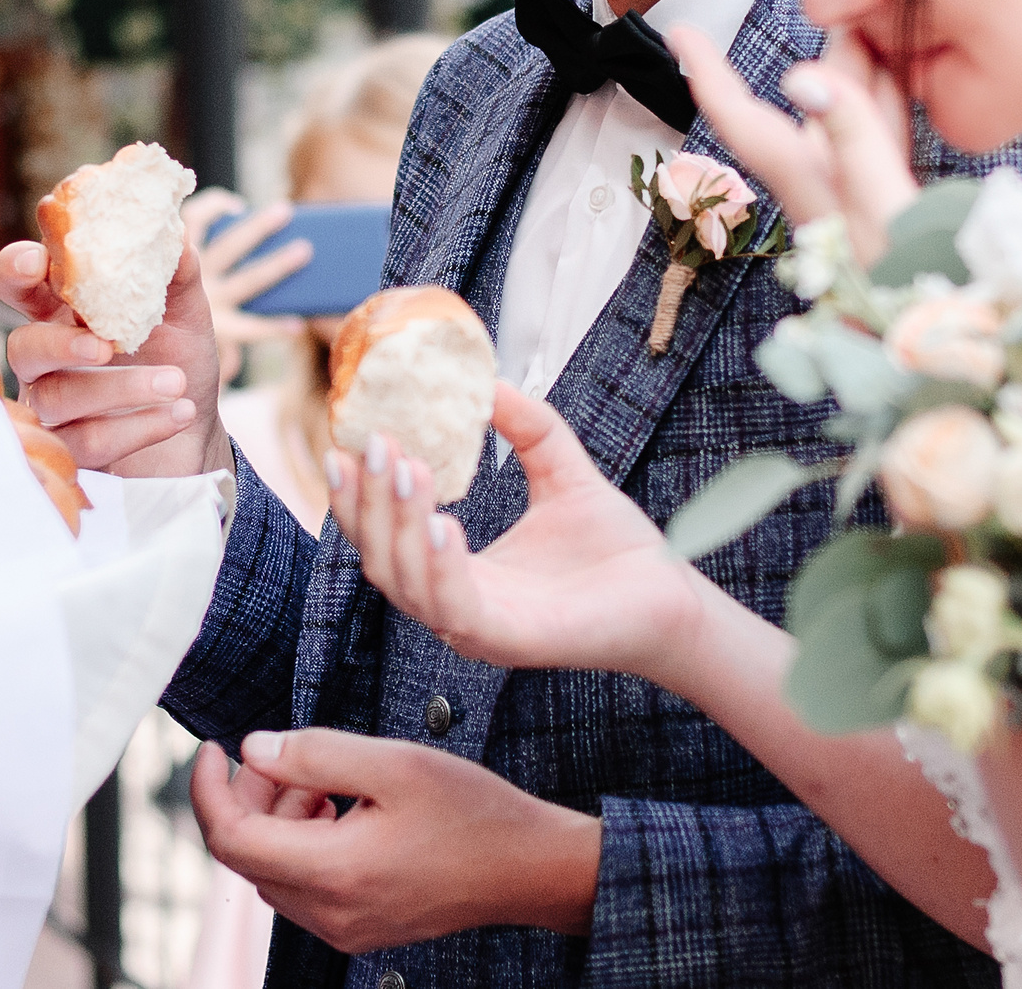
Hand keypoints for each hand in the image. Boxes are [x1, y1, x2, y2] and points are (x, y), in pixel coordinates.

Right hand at [0, 236, 226, 476]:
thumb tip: (178, 234)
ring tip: (177, 383)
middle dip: (61, 344)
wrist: (197, 435)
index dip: (17, 269)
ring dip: (122, 389)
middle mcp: (47, 361)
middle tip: (106, 345)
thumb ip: (177, 276)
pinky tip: (180, 414)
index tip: (37, 259)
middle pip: (23, 347)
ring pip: (58, 399)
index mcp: (64, 313)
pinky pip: (86, 442)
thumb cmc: (178, 363)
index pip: (21, 284)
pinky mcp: (70, 454)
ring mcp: (52, 410)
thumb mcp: (185, 317)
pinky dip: (139, 427)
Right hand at [183, 190, 310, 384]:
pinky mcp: (220, 332)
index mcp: (181, 257)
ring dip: (277, 265)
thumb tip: (247, 223)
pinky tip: (296, 324)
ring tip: (304, 251)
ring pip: (247, 281)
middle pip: (228, 248)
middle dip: (257, 229)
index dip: (214, 209)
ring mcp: (208, 306)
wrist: (170, 351)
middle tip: (284, 211)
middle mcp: (193, 279)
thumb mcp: (188, 272)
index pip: (193, 221)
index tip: (238, 207)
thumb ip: (215, 245)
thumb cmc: (188, 299)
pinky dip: (273, 326)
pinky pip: (250, 328)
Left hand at [191, 728, 599, 949]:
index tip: (211, 750)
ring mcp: (345, 928)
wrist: (529, 869)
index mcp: (334, 871)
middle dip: (250, 798)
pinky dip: (303, 845)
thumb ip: (316, 753)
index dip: (207, 790)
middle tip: (283, 755)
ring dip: (278, 821)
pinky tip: (340, 811)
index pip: (231, 838)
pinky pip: (304, 888)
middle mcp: (331, 912)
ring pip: (274, 872)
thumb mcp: (394, 762)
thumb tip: (254, 750)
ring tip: (322, 781)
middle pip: (247, 856)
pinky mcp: (361, 929)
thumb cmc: (472, 812)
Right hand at [330, 384, 711, 686]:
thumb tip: (490, 381)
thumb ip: (528, 428)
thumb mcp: (563, 472)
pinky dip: (438, 566)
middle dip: (368, 501)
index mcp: (458, 570)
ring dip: (398, 524)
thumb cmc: (618, 548)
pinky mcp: (507, 641)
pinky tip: (443, 522)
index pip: (386, 535)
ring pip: (404, 582)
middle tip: (374, 444)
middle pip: (380, 558)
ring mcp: (476, 627)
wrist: (670, 592)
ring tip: (409, 469)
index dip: (361, 493)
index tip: (350, 442)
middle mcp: (455, 602)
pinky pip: (454, 607)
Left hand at [670, 25, 916, 264]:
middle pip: (801, 112)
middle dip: (813, 58)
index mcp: (808, 186)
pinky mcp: (884, 213)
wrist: (943, 349)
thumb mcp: (883, 204)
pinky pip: (879, 144)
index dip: (711, 76)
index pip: (745, 122)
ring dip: (852, 75)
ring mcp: (851, 202)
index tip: (680, 34)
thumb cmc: (910, 277)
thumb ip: (851, 136)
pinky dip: (885, 108)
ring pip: (843, 122)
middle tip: (823, 5)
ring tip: (862, 26)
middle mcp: (820, 190)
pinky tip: (898, 81)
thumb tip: (802, 76)